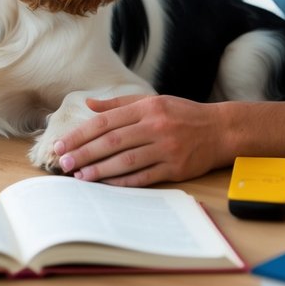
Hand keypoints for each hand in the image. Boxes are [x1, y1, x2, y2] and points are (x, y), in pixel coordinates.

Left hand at [52, 94, 225, 186]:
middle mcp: (155, 126)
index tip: (62, 144)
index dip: (81, 134)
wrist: (221, 130)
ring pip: (126, 161)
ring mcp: (167, 148)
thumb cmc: (183, 115)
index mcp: (147, 108)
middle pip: (112, 141)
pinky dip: (123, 181)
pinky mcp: (176, 168)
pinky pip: (144, 177)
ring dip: (100, 170)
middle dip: (84, 153)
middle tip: (63, 164)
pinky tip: (106, 184)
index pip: (106, 121)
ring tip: (80, 177)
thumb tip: (89, 104)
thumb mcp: (153, 101)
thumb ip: (119, 104)